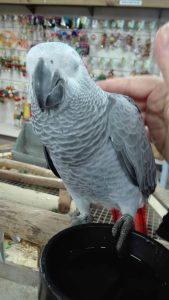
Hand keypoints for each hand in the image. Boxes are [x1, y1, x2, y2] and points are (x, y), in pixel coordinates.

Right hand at [98, 23, 168, 162]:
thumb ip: (168, 64)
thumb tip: (162, 31)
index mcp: (162, 91)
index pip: (133, 83)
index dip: (114, 84)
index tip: (95, 88)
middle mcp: (158, 104)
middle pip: (129, 100)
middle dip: (112, 102)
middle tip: (92, 107)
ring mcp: (156, 121)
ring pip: (131, 116)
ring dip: (117, 118)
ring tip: (99, 121)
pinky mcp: (155, 137)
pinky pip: (136, 131)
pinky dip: (125, 132)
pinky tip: (114, 134)